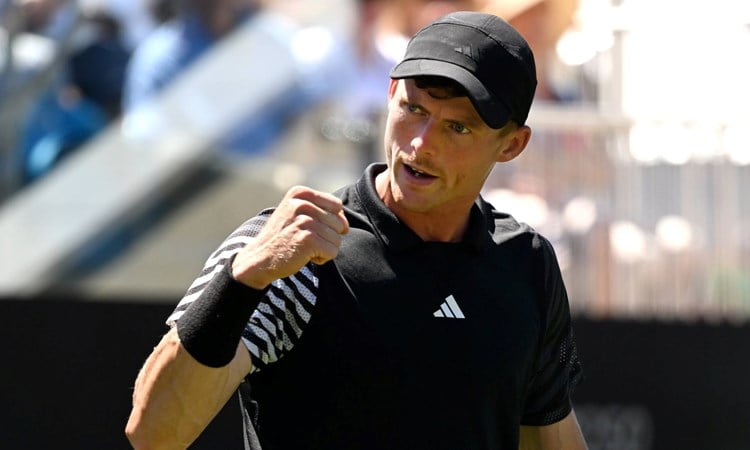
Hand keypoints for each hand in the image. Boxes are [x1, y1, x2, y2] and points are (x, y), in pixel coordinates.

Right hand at [232, 186, 348, 288]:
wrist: (259, 258)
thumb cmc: (283, 237)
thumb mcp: (296, 214)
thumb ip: (320, 210)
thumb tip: (346, 223)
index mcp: (300, 193)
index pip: (337, 206)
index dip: (330, 221)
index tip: (310, 228)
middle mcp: (302, 203)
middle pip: (340, 223)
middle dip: (327, 237)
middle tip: (304, 240)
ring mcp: (305, 221)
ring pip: (337, 239)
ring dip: (324, 249)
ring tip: (303, 248)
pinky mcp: (308, 239)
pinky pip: (333, 251)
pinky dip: (322, 258)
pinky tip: (304, 256)